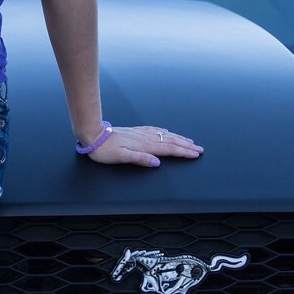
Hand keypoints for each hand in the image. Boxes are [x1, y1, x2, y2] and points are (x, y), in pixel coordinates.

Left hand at [83, 123, 202, 167]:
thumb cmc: (104, 150)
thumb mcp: (121, 157)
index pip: (168, 150)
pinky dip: (165, 132)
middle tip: (199, 149)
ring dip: (179, 139)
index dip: (184, 152)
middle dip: (186, 146)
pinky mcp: (136, 131)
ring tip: (190, 141)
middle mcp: (145, 138)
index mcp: (144, 146)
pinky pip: (155, 130)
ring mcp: (141, 133)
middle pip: (170, 142)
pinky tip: (168, 132)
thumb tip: (157, 163)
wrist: (93, 135)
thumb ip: (139, 159)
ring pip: (165, 136)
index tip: (196, 154)